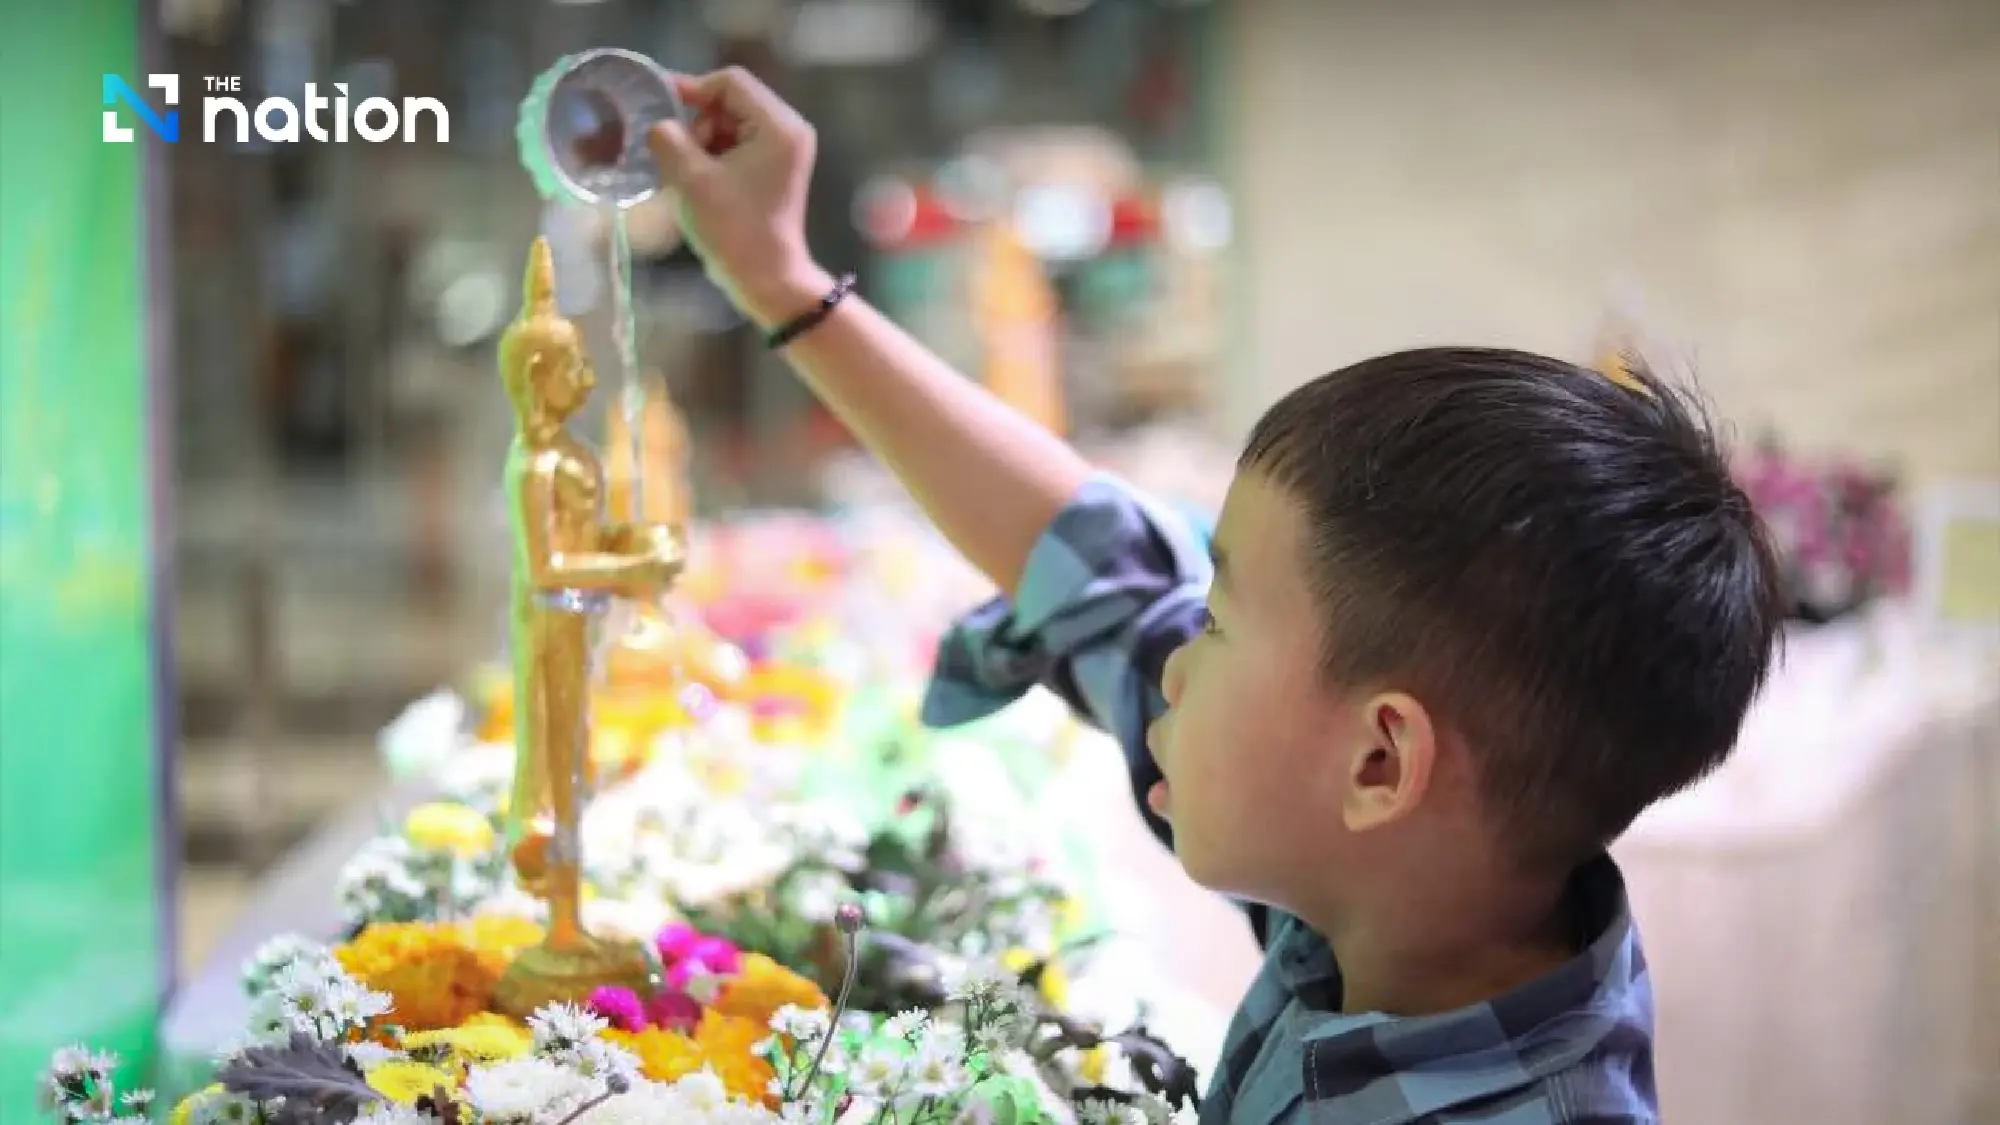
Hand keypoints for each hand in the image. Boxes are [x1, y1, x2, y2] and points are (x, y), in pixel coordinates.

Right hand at [647, 68, 831, 326]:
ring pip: (730, 123)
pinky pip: (737, 143)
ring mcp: (784, 149)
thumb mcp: (690, 179)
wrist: (766, 278)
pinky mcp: (775, 167)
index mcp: (778, 126)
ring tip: (687, 173)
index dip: (692, 89)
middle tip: (677, 155)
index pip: (730, 82)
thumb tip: (659, 124)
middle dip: (698, 123)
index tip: (659, 110)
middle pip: (731, 100)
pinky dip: (714, 155)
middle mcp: (789, 130)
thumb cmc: (732, 230)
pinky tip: (699, 180)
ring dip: (702, 141)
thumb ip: (668, 138)